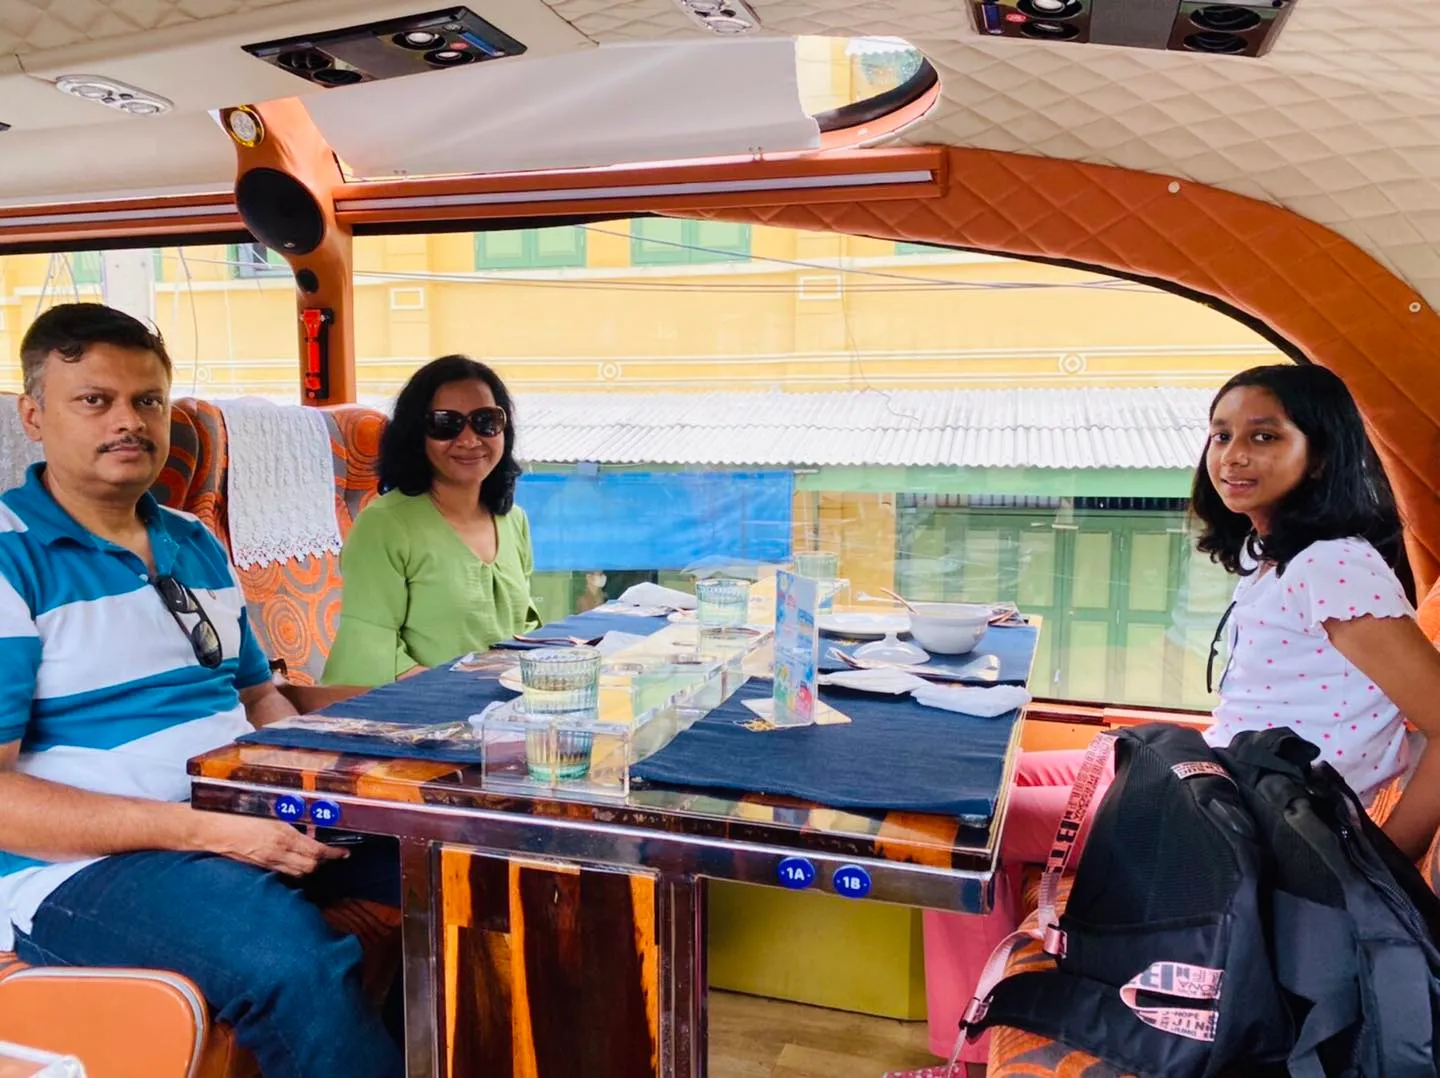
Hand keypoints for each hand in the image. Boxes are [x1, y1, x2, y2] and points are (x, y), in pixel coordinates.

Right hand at [194, 813, 346, 876]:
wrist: (208, 829)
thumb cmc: (235, 813)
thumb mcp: (267, 809)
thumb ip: (289, 816)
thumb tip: (308, 821)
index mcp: (282, 836)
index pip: (316, 852)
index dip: (334, 854)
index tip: (344, 852)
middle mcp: (276, 853)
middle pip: (310, 867)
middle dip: (323, 861)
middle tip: (331, 852)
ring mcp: (266, 862)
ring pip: (297, 873)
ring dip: (309, 866)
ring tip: (314, 856)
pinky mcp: (257, 867)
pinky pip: (282, 872)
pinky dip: (292, 868)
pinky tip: (293, 858)